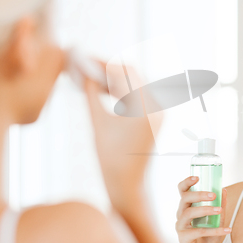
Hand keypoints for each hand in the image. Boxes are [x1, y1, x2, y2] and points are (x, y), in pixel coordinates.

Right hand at [83, 62, 163, 210]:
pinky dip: (121, 90)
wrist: (128, 184)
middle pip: (132, 74)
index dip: (103, 62)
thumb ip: (91, 95)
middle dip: (108, 69)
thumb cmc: (111, 159)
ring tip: (89, 77)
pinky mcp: (155, 117)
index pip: (125, 72)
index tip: (84, 58)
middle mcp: (157, 106)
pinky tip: (102, 89)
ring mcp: (158, 111)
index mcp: (145, 107)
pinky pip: (138, 95)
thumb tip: (83, 73)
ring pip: (135, 83)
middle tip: (84, 65)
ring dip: (114, 78)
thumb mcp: (98, 124)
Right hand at [176, 176, 230, 242]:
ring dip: (205, 210)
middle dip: (199, 194)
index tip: (197, 177)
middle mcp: (181, 214)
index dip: (187, 182)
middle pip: (184, 198)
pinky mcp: (184, 238)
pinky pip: (198, 231)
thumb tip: (224, 189)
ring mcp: (180, 226)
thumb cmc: (207, 237)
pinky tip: (226, 230)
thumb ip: (220, 205)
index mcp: (187, 207)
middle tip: (213, 195)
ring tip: (219, 210)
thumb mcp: (217, 219)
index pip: (182, 190)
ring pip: (189, 213)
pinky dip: (214, 230)